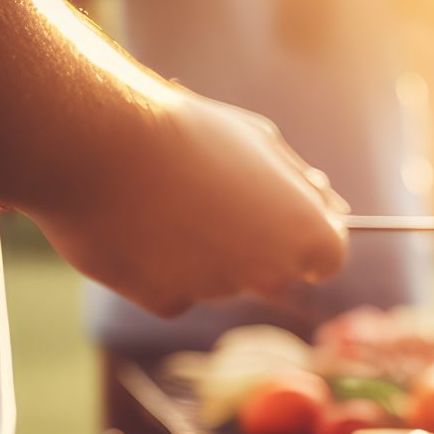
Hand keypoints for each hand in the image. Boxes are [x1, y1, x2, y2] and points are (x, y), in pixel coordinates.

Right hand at [24, 93, 346, 318]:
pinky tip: (137, 226)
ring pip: (220, 278)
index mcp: (307, 238)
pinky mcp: (165, 302)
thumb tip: (332, 209)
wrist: (100, 143)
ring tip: (165, 198)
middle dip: (253, 241)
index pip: (327, 255)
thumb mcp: (261, 142)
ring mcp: (218, 293)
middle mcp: (271, 275)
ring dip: (203, 249)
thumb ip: (302, 186)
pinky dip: (161, 266)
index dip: (303, 229)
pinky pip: (174, 289)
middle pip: (274, 271)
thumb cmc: (187, 131)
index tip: (277, 205)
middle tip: (211, 194)